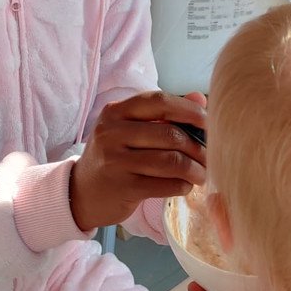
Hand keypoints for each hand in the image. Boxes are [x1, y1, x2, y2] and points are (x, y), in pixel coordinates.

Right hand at [70, 91, 206, 230]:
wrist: (81, 192)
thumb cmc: (114, 156)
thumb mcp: (130, 128)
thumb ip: (164, 112)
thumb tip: (200, 99)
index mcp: (116, 111)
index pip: (158, 101)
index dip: (188, 110)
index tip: (208, 122)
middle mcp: (112, 132)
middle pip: (169, 134)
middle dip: (197, 146)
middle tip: (210, 156)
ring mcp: (115, 161)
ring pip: (170, 161)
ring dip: (194, 169)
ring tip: (202, 174)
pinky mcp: (123, 188)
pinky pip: (165, 185)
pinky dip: (182, 185)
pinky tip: (185, 185)